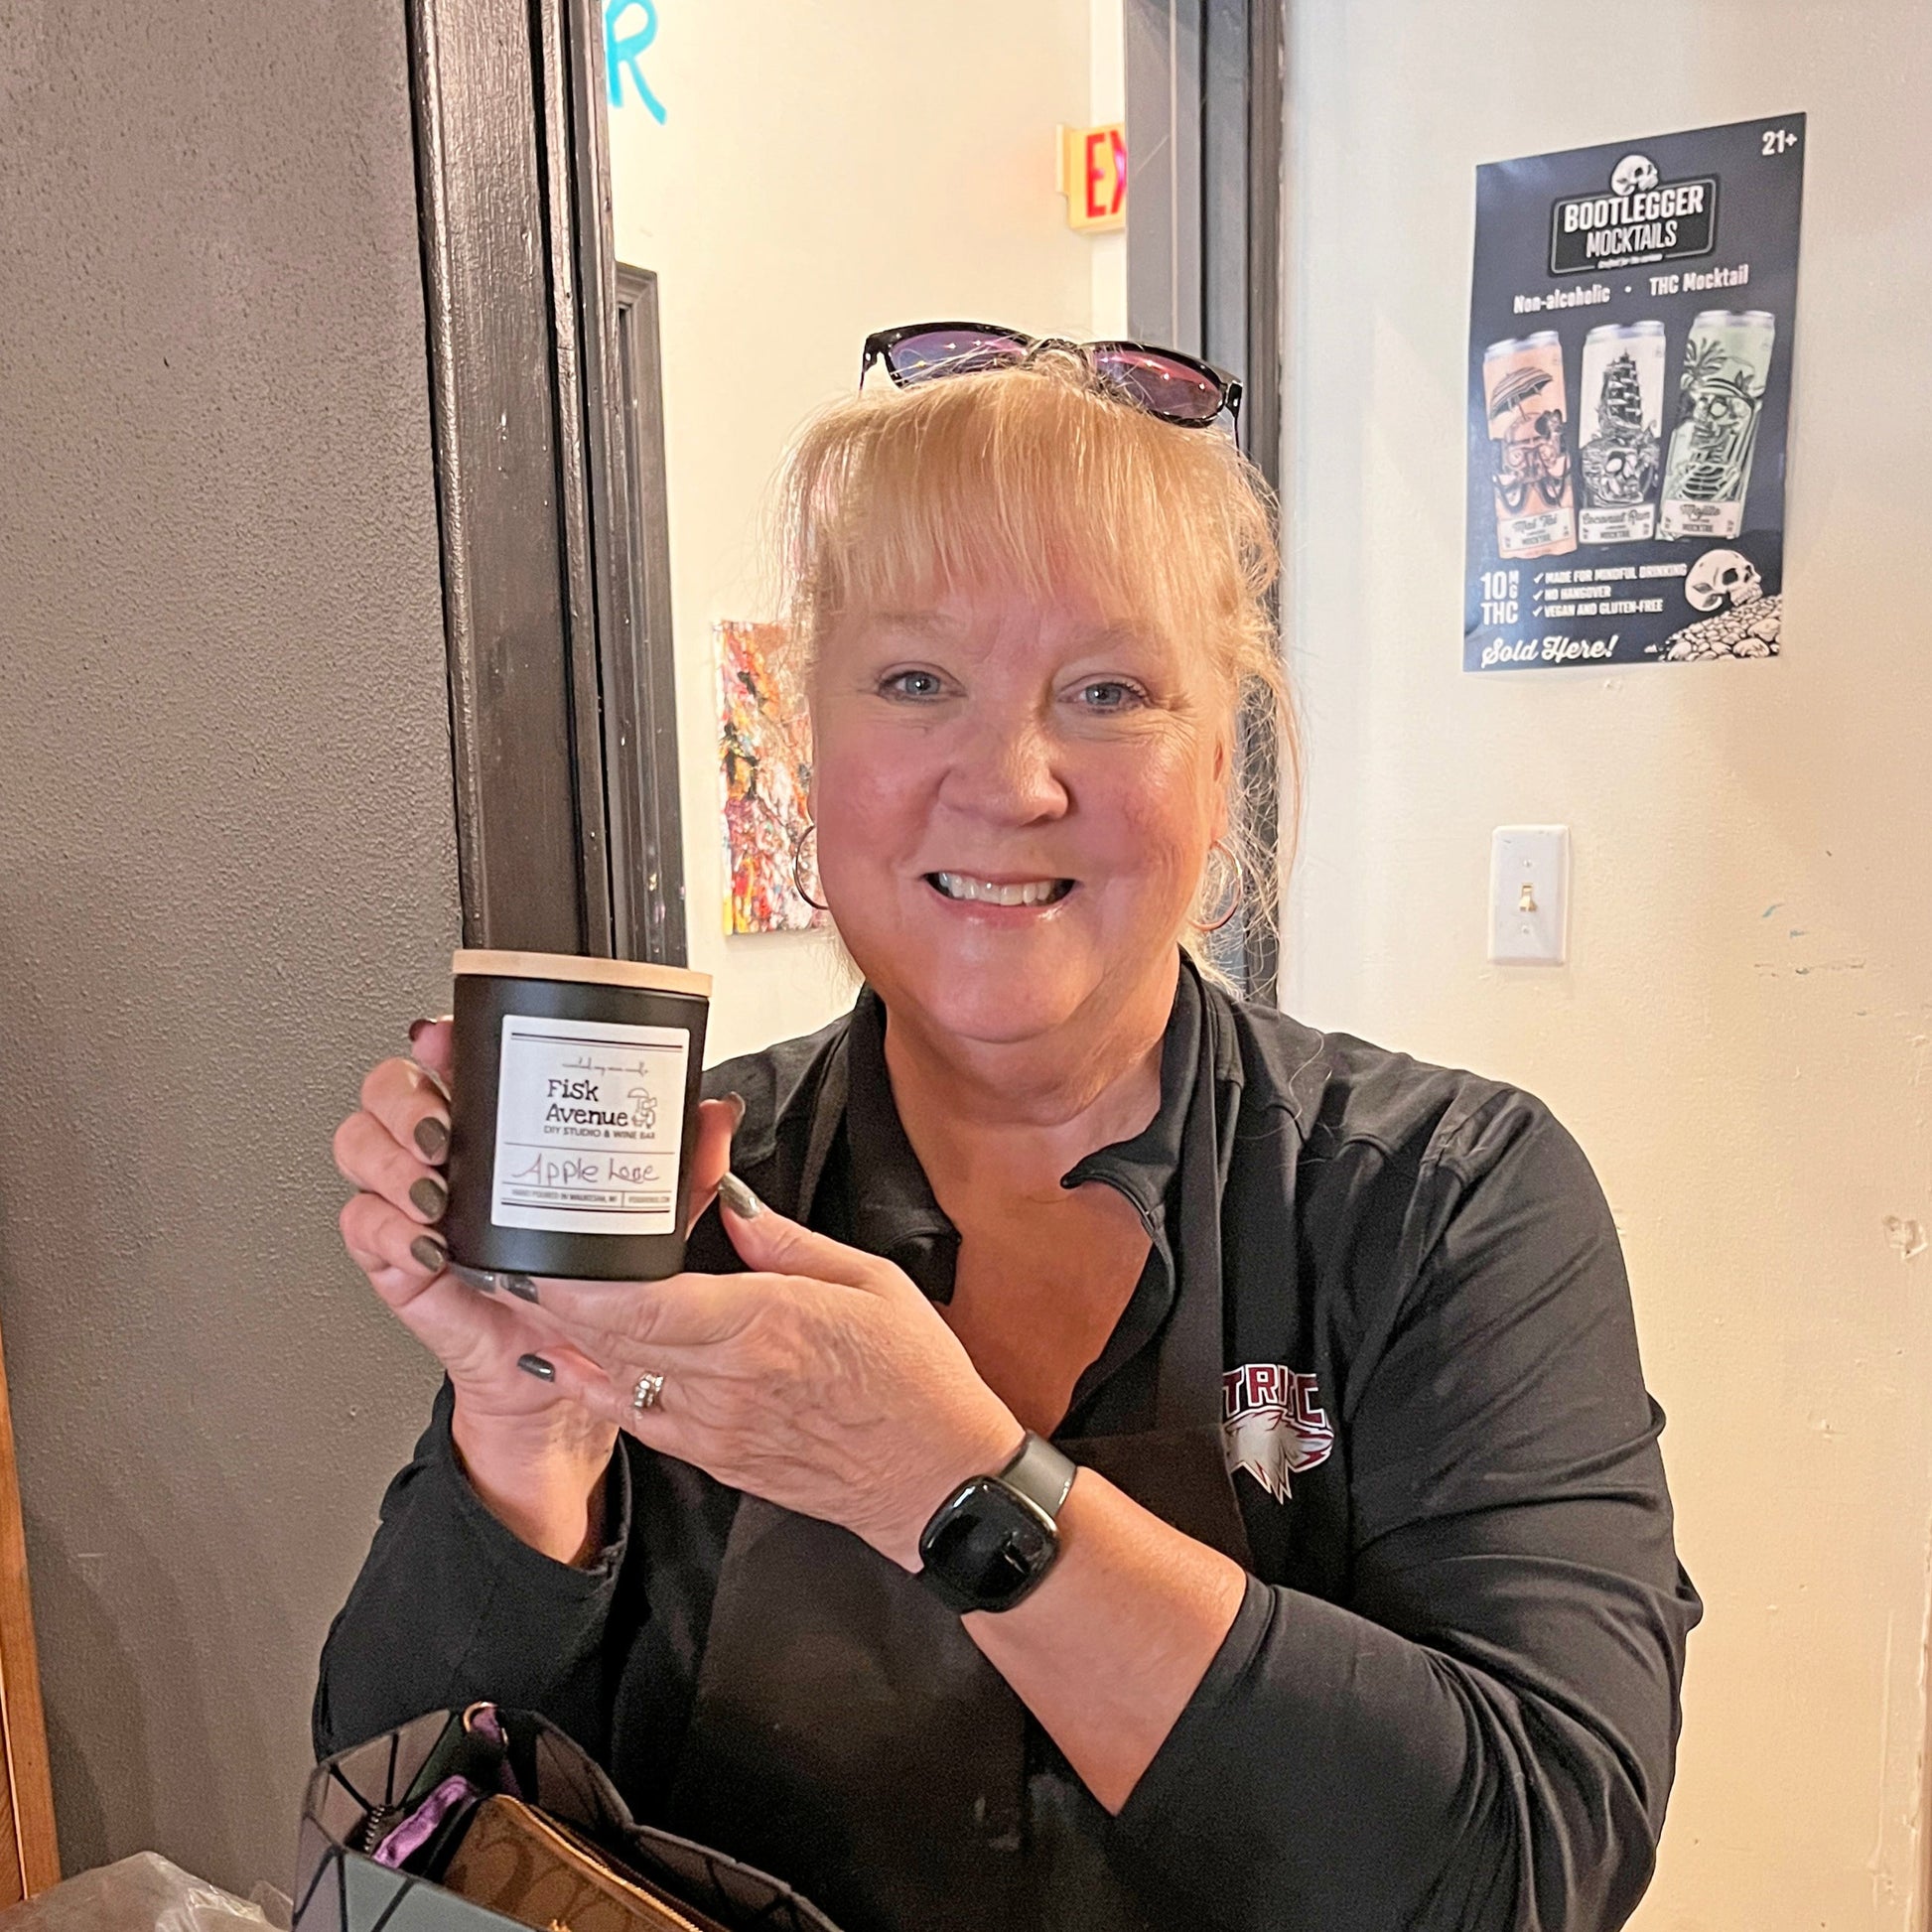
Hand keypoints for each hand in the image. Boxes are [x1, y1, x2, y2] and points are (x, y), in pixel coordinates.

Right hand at [331, 1015, 739, 1557]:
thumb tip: (715, 1114)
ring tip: (436, 1186)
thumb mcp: (643, 1218)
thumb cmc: (586, 1288)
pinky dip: (389, 1227)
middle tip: (440, 1129)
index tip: (443, 1038)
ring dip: (389, 1159)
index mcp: (496, 1126)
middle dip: (404, 1100)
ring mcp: (413, 1203)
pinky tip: (428, 1241)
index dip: (437, 1041)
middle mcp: (446, 1154)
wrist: (557, 1376)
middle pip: (388, 1092)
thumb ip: (680, 1167)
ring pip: (360, 1147)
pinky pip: (362, 1225)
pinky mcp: (395, 1258)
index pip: (450, 1061)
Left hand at [524, 1190, 1022, 1570]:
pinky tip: (562, 1356)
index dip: (578, 1281)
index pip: (645, 1304)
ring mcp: (716, 1427)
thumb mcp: (869, 1281)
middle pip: (611, 1337)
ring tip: (514, 1293)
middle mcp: (729, 1380)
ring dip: (561, 1337)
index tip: (536, 1244)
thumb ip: (785, 1242)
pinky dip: (592, 1385)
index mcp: (767, 1325)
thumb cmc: (916, 1379)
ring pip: (613, 1378)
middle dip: (549, 1297)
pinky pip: (637, 1417)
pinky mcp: (715, 1457)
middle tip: (500, 1254)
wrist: (936, 1481)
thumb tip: (728, 1204)